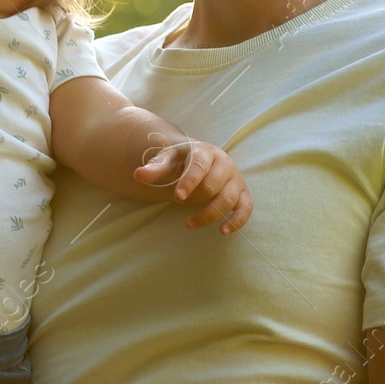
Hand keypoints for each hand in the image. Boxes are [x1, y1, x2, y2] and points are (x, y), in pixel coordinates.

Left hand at [134, 138, 252, 233]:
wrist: (200, 157)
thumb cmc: (182, 160)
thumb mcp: (167, 160)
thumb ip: (155, 168)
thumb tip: (138, 174)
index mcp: (205, 151)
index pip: (199, 166)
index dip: (189, 182)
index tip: (177, 197)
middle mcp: (224, 163)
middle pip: (213, 185)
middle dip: (195, 198)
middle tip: (177, 203)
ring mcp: (236, 179)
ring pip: (228, 200)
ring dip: (209, 215)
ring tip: (188, 224)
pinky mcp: (243, 193)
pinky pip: (246, 209)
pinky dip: (237, 221)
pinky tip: (223, 232)